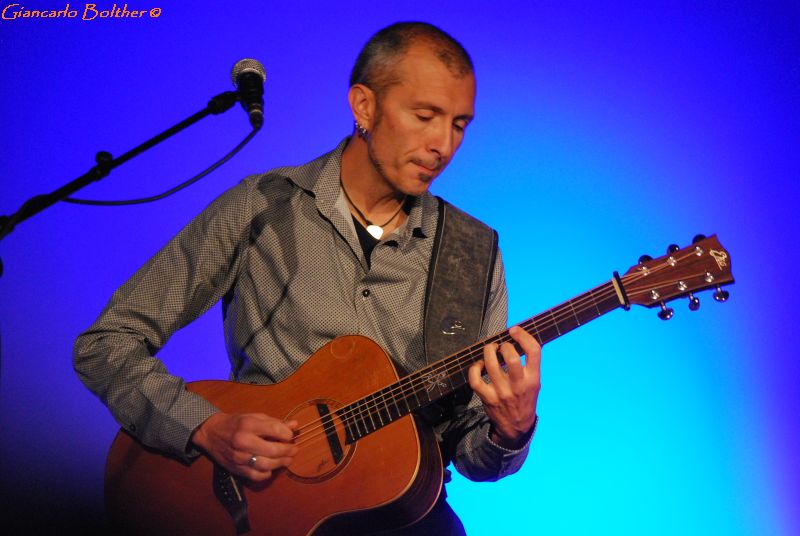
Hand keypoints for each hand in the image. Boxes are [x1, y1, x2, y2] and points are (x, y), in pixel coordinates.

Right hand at [190, 412, 297, 481]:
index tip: (291, 436)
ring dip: (281, 463)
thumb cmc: (235, 423)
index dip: (287, 434)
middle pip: (273, 450)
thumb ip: (274, 422)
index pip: (275, 430)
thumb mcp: (254, 417)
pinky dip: (267, 473)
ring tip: (288, 459)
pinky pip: (256, 476)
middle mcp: (243, 441)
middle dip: (288, 451)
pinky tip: (271, 468)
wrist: (211, 433)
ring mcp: (239, 457)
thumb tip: (294, 425)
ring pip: (266, 465)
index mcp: (248, 424)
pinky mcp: (236, 469)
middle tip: (294, 449)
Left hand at [468, 326, 540, 449]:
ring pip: (490, 364)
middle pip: (511, 357)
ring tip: (490, 350)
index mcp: (533, 379)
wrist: (516, 428)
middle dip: (503, 345)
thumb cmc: (525, 399)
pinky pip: (475, 379)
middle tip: (501, 346)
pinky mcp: (488, 398)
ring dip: (488, 351)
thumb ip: (529, 365)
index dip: (523, 336)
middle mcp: (518, 385)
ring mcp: (502, 392)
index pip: (534, 351)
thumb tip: (517, 339)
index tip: (514, 330)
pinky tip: (479, 365)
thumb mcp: (535, 383)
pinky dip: (474, 368)